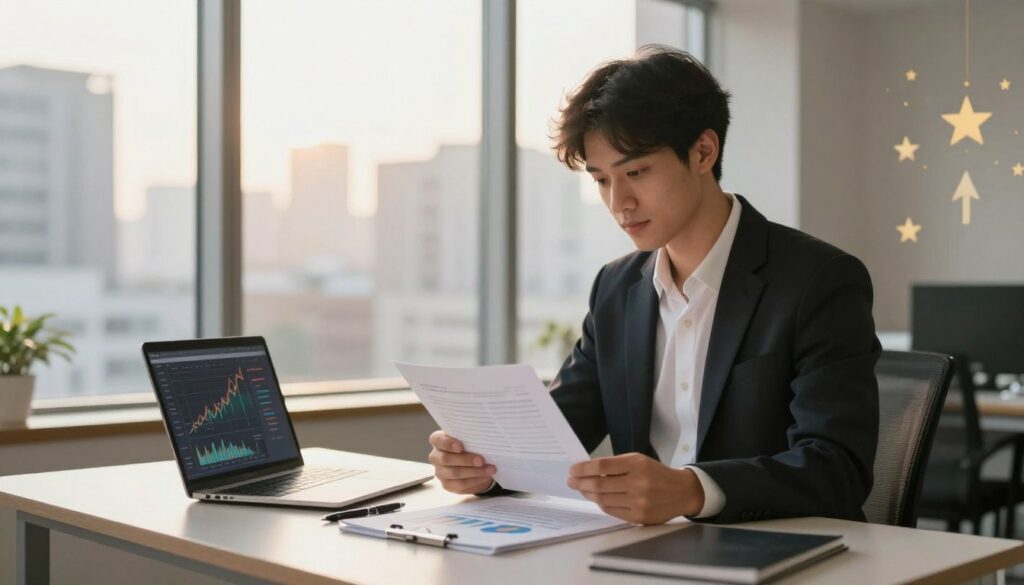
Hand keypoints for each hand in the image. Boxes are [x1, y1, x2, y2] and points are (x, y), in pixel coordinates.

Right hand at [427, 431, 495, 493]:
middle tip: (481, 460)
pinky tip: (485, 476)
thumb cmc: (469, 445)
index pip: (437, 440)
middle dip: (465, 460)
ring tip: (490, 469)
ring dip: (474, 471)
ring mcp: (440, 472)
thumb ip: (470, 437)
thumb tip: (483, 439)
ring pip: (454, 473)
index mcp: (438, 441)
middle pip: (446, 459)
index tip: (460, 446)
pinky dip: (475, 480)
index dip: (448, 443)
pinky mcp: (447, 484)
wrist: (472, 463)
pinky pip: (460, 484)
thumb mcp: (468, 438)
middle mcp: (436, 456)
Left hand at [567, 452, 703, 523]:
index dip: (583, 468)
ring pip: (603, 499)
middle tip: (571, 481)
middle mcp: (638, 483)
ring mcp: (639, 502)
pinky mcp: (639, 517)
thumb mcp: (638, 461)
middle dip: (580, 483)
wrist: (682, 492)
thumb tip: (587, 471)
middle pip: (600, 484)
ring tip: (581, 489)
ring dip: (588, 494)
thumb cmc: (656, 473)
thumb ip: (615, 465)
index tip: (573, 470)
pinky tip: (597, 498)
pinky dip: (601, 504)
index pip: (602, 466)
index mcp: (637, 464)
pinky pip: (612, 511)